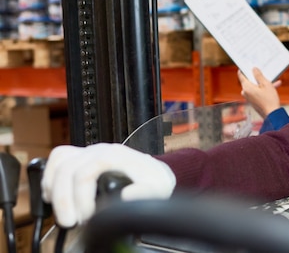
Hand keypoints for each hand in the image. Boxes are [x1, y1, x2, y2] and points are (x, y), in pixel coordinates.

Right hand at [42, 143, 175, 227]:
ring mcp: (89, 150)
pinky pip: (58, 158)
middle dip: (64, 200)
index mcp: (115, 155)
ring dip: (54, 189)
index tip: (85, 218)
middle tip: (71, 222)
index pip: (85, 173)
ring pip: (58, 162)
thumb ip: (143, 193)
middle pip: (67, 169)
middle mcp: (100, 149)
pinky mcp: (82, 156)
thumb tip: (125, 197)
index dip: (80, 198)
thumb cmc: (154, 180)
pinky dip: (50, 176)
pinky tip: (54, 196)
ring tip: (63, 211)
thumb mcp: (156, 188)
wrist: (154, 172)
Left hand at [238, 68, 281, 117]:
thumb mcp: (266, 84)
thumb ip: (258, 75)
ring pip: (255, 86)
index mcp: (246, 87)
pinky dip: (263, 89)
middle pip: (249, 81)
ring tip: (274, 82)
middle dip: (257, 77)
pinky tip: (274, 87)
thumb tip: (254, 69)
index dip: (244, 69)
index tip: (247, 65)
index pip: (241, 75)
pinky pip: (257, 92)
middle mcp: (245, 92)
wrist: (272, 114)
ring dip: (263, 83)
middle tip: (264, 72)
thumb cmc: (269, 99)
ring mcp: (249, 98)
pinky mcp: (253, 101)